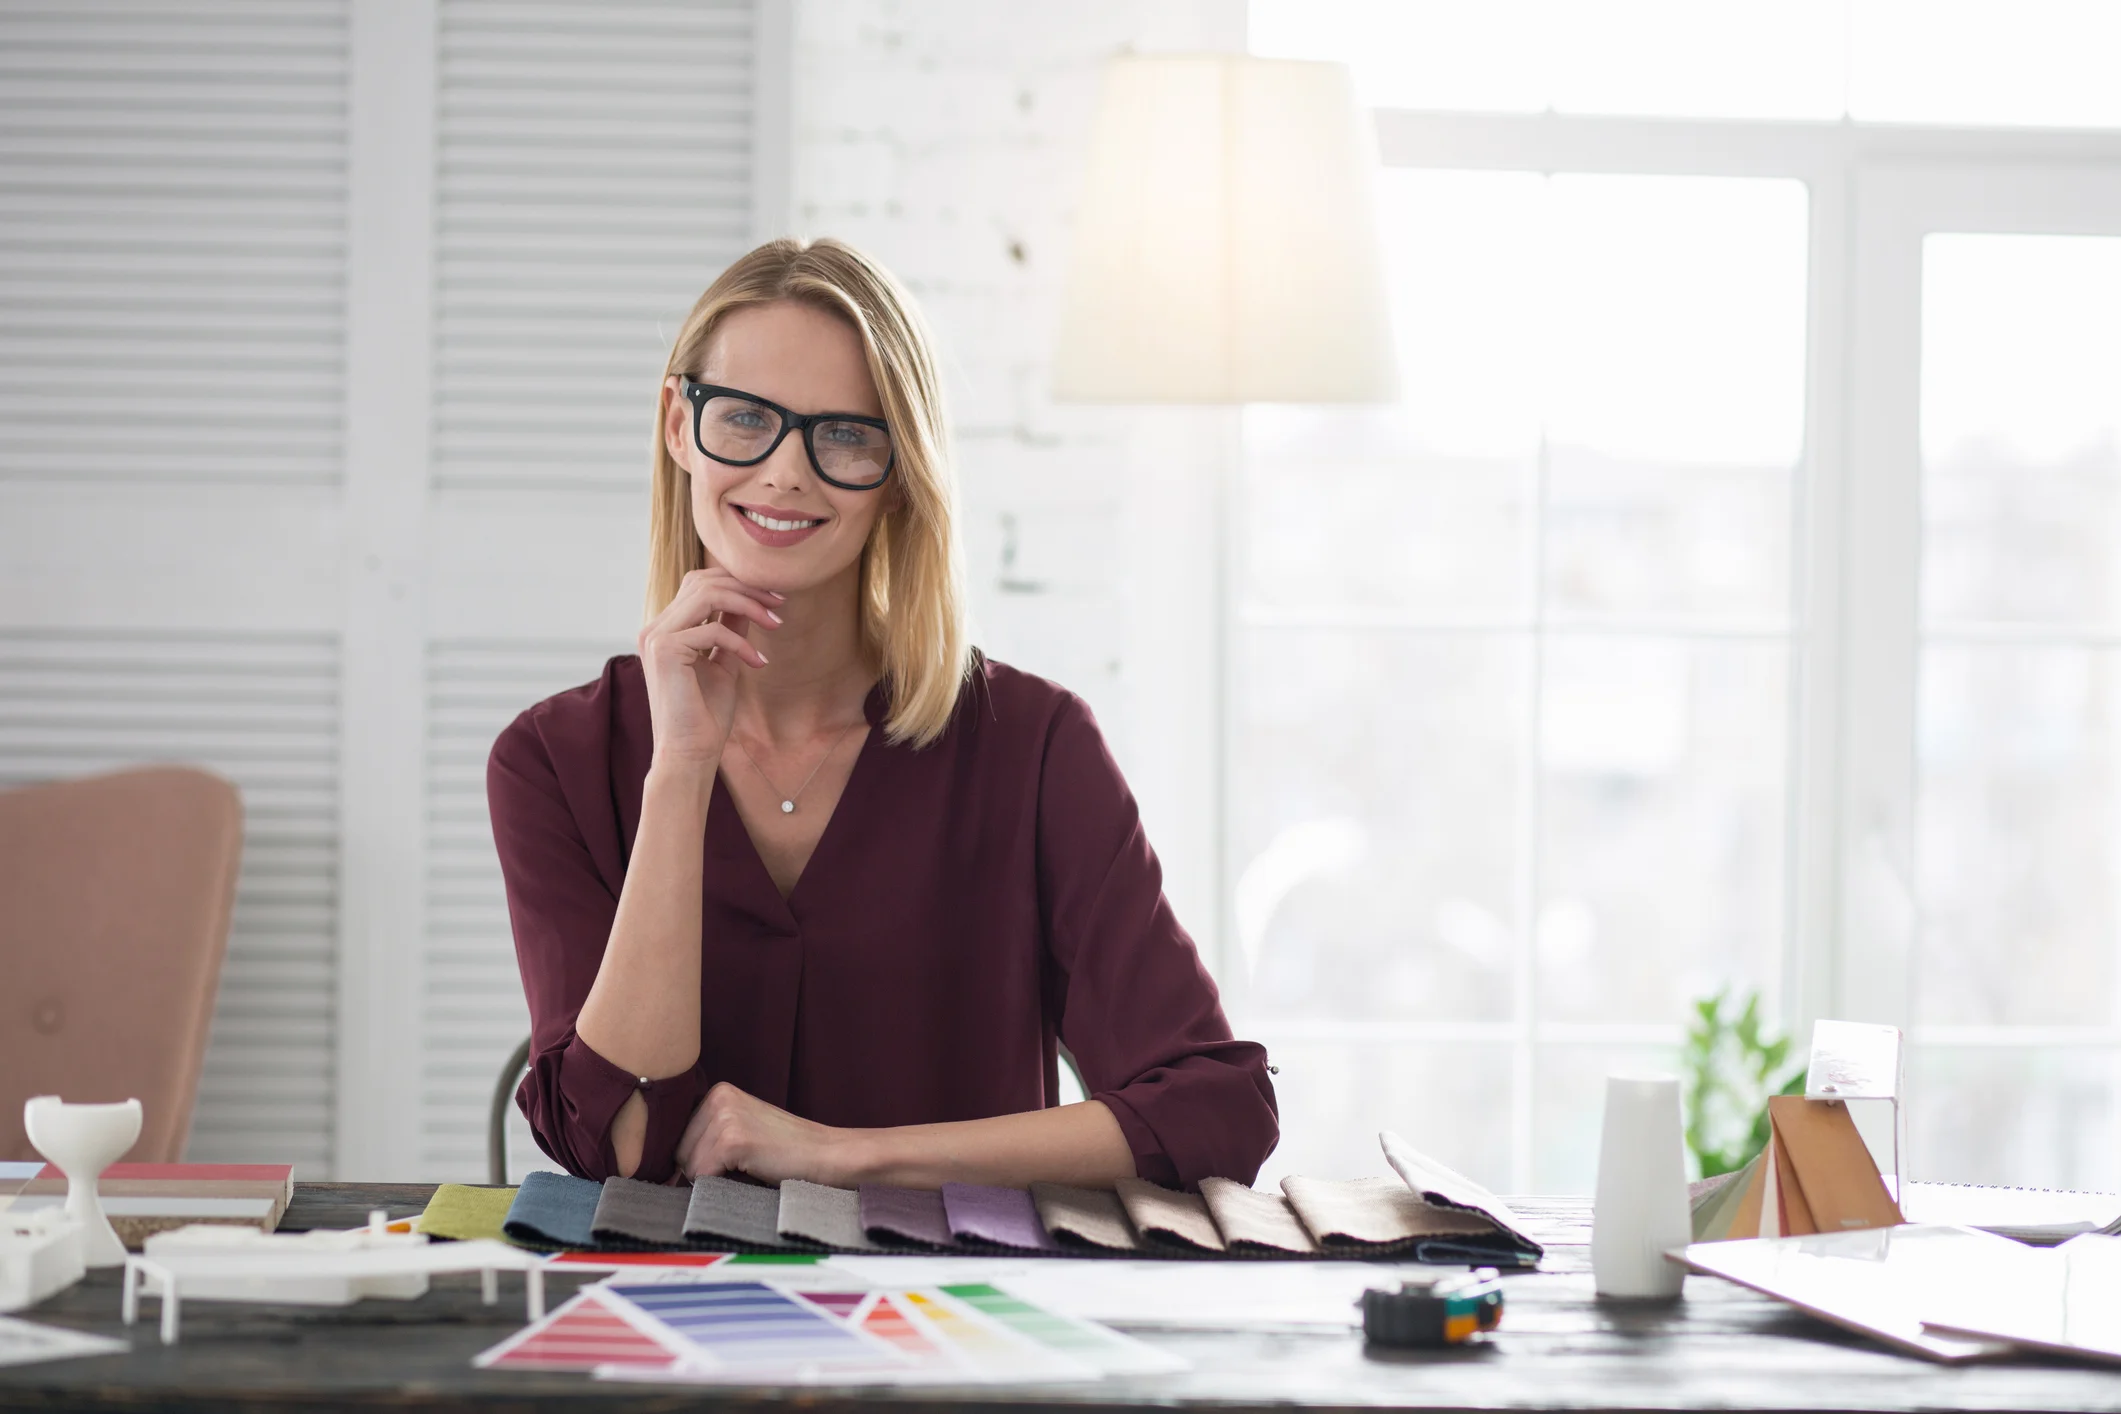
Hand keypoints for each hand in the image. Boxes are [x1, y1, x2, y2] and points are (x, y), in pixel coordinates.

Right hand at [637, 568, 782, 767]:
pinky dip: (741, 642)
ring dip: (749, 604)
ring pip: (708, 595)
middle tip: (780, 603)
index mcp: (665, 629)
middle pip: (703, 581)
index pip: (700, 584)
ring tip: (776, 623)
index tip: (774, 598)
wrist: (689, 754)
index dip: (738, 583)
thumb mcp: (724, 662)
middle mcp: (655, 628)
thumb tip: (751, 601)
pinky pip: (713, 629)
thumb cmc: (706, 715)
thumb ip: (731, 629)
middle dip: (747, 587)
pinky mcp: (664, 650)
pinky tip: (758, 662)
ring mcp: (656, 637)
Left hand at [676, 1082, 864, 1186]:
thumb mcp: (741, 1130)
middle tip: (742, 1166)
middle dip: (703, 1170)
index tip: (725, 1164)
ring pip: (688, 1168)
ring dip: (714, 1180)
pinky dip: (722, 1186)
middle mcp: (717, 1097)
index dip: (697, 1159)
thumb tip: (660, 1168)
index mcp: (717, 1092)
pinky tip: (752, 1171)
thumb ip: (706, 1137)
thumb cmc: (785, 1152)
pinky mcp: (732, 1139)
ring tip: (749, 1167)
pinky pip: (703, 1177)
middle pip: (678, 1153)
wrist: (826, 1155)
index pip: (677, 1138)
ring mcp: (725, 1116)